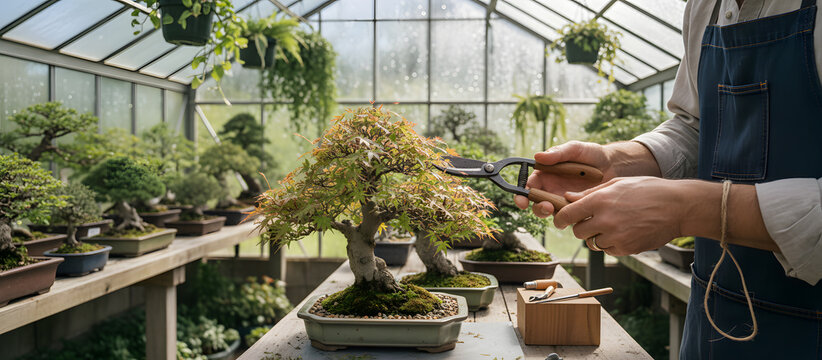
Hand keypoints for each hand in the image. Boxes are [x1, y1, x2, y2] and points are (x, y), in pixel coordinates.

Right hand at [514, 141, 616, 216]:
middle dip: (537, 208)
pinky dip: (570, 217)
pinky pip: (569, 217)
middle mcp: (551, 189)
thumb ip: (557, 153)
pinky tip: (577, 212)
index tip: (522, 201)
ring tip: (561, 209)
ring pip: (551, 213)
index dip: (521, 195)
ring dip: (552, 214)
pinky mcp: (576, 209)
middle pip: (536, 203)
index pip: (528, 186)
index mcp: (545, 175)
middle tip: (547, 206)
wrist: (613, 165)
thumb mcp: (575, 149)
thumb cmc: (591, 154)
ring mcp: (563, 200)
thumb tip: (537, 157)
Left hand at [553, 177, 684, 255]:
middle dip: (582, 227)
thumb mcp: (617, 184)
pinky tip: (625, 231)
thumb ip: (590, 193)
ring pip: (593, 243)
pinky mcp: (626, 249)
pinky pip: (608, 250)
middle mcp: (605, 220)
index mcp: (600, 201)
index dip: (560, 219)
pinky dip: (612, 243)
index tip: (560, 220)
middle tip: (593, 220)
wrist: (677, 207)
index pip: (567, 215)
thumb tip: (568, 198)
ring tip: (614, 224)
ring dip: (598, 236)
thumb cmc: (648, 190)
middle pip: (578, 232)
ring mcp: (616, 237)